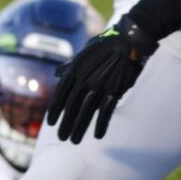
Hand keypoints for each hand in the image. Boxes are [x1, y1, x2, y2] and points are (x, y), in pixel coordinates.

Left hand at [46, 14, 158, 142]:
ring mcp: (100, 84)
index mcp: (75, 69)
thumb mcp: (84, 51)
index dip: (55, 109)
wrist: (130, 38)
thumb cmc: (107, 43)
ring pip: (86, 111)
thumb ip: (71, 65)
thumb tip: (58, 73)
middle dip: (65, 123)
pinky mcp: (116, 89)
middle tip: (61, 137)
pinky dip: (101, 124)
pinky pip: (107, 110)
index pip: (61, 94)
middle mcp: (85, 78)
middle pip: (72, 106)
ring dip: (79, 128)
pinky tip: (97, 136)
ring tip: (73, 141)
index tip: (50, 122)